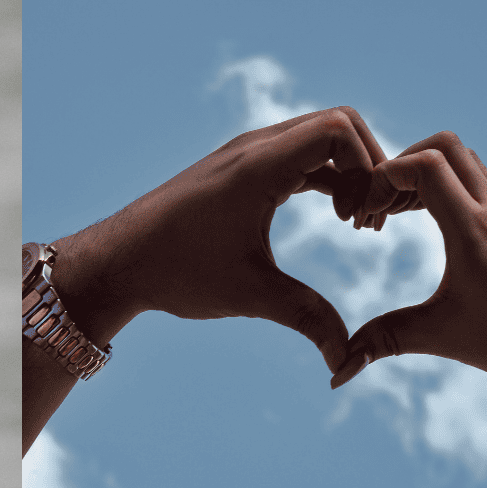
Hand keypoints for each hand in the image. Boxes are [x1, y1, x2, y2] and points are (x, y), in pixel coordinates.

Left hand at [52, 106, 389, 371]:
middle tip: (365, 221)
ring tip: (351, 222)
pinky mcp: (240, 168)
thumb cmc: (176, 272)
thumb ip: (307, 319)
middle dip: (367, 166)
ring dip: (347, 171)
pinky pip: (299, 154)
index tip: (360, 221)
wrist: (118, 262)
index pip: (338, 128)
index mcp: (258, 165)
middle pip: (338, 125)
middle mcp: (253, 147)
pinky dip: (325, 176)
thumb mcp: (249, 295)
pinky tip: (332, 216)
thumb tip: (345, 362)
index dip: (368, 167)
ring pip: (319, 138)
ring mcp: (245, 154)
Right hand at [331, 131, 486, 391]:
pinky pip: (477, 183)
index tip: (365, 216)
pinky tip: (431, 228)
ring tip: (397, 216)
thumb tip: (339, 369)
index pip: (425, 164)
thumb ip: (386, 341)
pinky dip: (446, 190)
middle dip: (400, 165)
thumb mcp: (443, 338)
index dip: (383, 178)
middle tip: (378, 207)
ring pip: (464, 160)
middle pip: (444, 146)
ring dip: (424, 174)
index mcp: (473, 228)